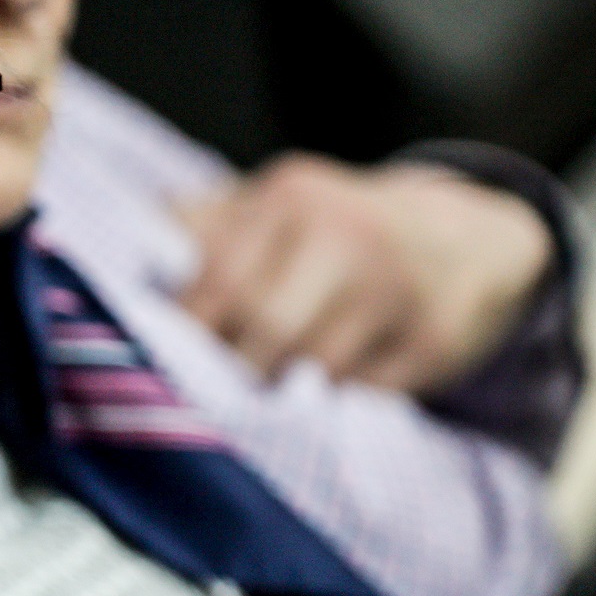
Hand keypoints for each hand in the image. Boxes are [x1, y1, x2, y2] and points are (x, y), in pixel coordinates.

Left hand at [171, 157, 553, 393]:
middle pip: (264, 327)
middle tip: (222, 388)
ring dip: (288, 390)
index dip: (187, 332)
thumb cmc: (341, 235)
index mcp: (290, 196)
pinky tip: (336, 387)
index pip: (216, 279)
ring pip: (313, 368)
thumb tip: (125, 265)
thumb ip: (205, 231)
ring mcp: (395, 285)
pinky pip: (364, 393)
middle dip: (236, 368)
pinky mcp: (433, 338)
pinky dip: (341, 399)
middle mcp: (345, 231)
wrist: (469, 242)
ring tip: (278, 386)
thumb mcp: (277, 210)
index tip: (167, 360)